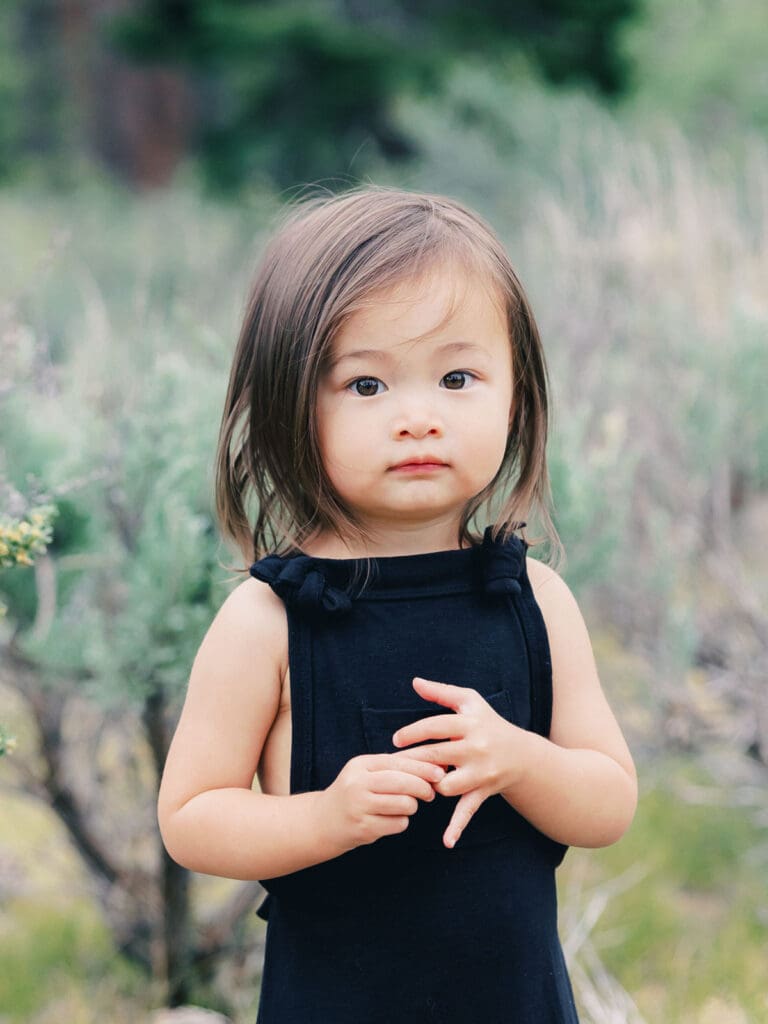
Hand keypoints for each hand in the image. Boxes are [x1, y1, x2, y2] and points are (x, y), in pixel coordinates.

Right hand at [323, 752, 445, 851]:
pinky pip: (398, 824)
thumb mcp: (366, 773)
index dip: (422, 768)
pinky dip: (401, 822)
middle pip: (403, 783)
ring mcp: (359, 807)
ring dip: (411, 807)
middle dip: (423, 788)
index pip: (398, 763)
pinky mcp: (364, 828)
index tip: (440, 773)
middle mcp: (357, 784)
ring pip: (404, 804)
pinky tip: (390, 820)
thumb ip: (395, 768)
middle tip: (430, 794)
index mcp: (360, 765)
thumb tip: (433, 767)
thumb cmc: (354, 793)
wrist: (323, 821)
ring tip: (404, 807)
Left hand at [392, 677, 526, 848]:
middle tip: (393, 765)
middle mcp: (477, 747)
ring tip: (415, 784)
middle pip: (438, 755)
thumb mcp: (470, 702)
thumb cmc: (489, 723)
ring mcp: (481, 772)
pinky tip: (446, 841)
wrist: (522, 755)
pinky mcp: (483, 792)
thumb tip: (414, 682)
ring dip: (430, 787)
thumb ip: (441, 692)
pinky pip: (469, 811)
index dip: (414, 732)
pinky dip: (458, 827)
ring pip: (448, 784)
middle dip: (413, 761)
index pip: (437, 726)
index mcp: (470, 723)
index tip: (395, 739)